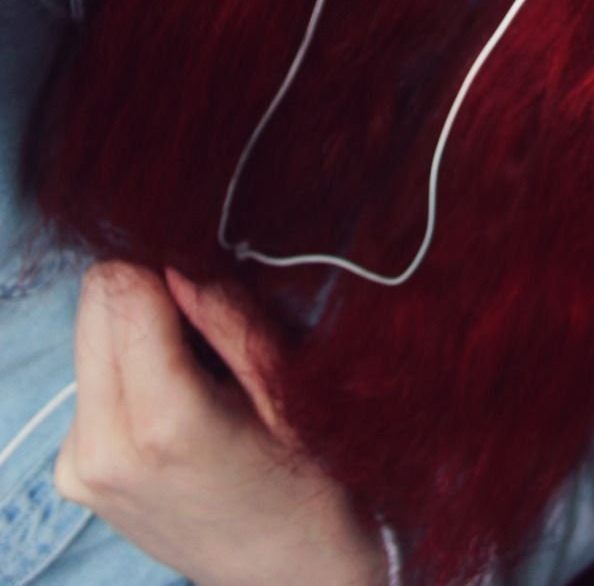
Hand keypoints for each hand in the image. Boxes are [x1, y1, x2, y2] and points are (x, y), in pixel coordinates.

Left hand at [54, 260, 384, 585]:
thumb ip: (225, 316)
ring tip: (194, 367)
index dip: (164, 263)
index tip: (205, 279)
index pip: (120, 286)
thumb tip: (179, 257)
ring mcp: (79, 467)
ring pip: (86, 334)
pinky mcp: (71, 475)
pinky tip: (174, 400)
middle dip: (144, 289)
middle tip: (201, 321)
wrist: (285, 572)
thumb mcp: (286, 388)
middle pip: (93, 301)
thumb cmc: (305, 478)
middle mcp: (103, 446)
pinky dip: (124, 368)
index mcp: (163, 421)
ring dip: (133, 327)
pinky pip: (88, 378)